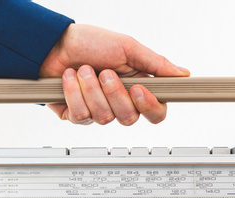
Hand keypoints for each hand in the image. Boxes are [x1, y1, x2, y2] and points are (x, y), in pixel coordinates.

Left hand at [39, 24, 189, 124]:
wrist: (52, 44)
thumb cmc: (88, 42)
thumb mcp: (127, 47)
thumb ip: (156, 63)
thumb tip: (182, 73)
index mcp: (137, 87)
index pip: (156, 112)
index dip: (150, 107)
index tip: (139, 90)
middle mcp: (119, 102)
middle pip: (129, 118)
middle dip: (114, 93)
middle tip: (104, 72)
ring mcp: (98, 111)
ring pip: (104, 118)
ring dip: (91, 89)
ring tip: (83, 69)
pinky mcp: (77, 116)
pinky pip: (81, 116)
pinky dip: (73, 93)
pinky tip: (69, 79)